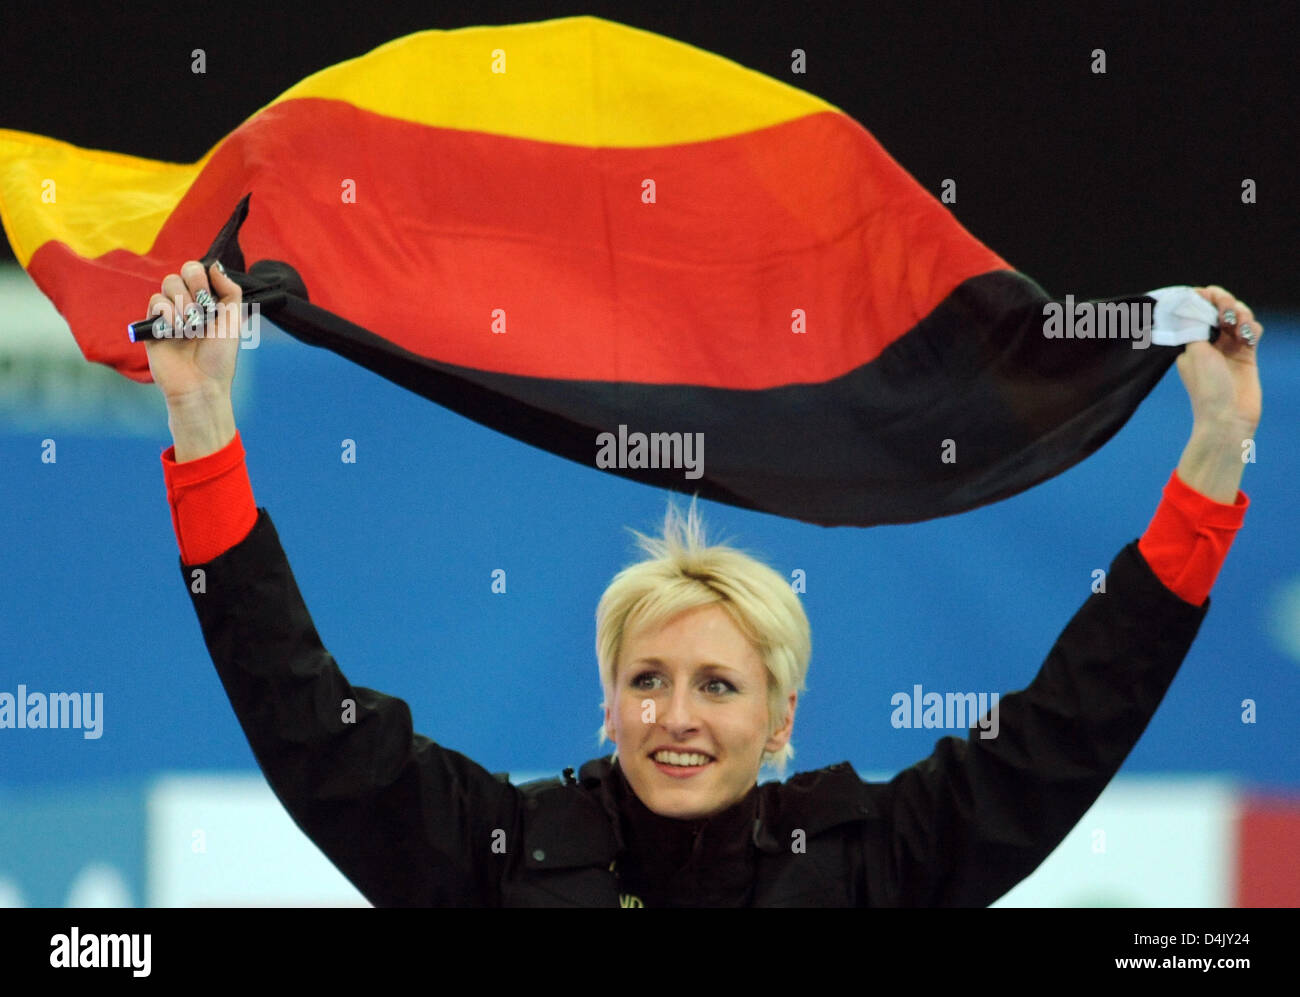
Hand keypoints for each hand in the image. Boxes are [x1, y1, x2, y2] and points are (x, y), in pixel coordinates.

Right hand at [144, 260, 242, 407]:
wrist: (201, 384)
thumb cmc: (219, 357)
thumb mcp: (233, 321)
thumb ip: (230, 291)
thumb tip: (215, 265)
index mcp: (206, 302)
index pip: (197, 271)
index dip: (201, 277)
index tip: (210, 296)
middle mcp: (186, 305)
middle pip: (180, 273)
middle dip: (194, 287)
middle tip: (202, 310)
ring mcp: (168, 314)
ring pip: (167, 285)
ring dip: (183, 303)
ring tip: (191, 327)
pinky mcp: (152, 325)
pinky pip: (156, 302)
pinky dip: (169, 314)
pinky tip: (177, 332)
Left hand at [1177, 286, 1261, 433]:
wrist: (1228, 417)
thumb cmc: (1207, 387)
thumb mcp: (1194, 351)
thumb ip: (1194, 324)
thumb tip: (1189, 300)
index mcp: (1189, 340)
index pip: (1196, 309)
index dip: (1202, 298)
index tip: (1205, 294)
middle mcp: (1208, 341)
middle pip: (1218, 308)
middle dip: (1224, 303)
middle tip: (1225, 313)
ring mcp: (1228, 347)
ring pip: (1238, 316)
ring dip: (1241, 315)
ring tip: (1239, 328)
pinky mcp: (1247, 354)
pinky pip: (1252, 330)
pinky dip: (1252, 328)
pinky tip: (1248, 337)